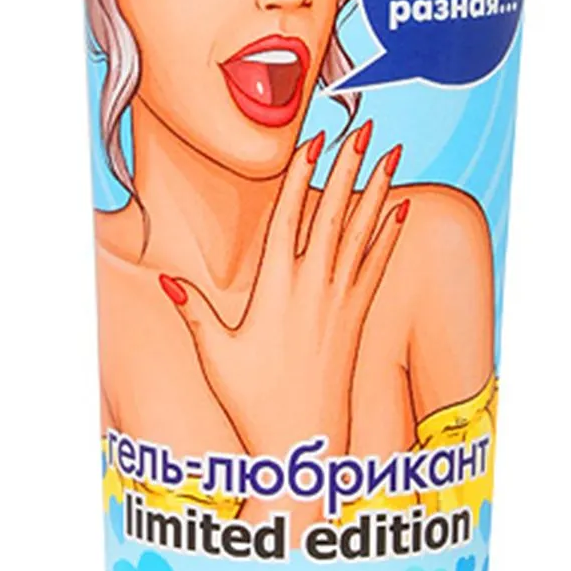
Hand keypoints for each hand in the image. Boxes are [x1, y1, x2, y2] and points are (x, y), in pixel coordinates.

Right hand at [159, 123, 408, 472]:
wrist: (303, 444)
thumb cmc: (252, 401)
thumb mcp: (216, 354)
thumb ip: (196, 313)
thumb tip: (168, 282)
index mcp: (274, 289)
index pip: (289, 218)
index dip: (302, 177)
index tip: (313, 141)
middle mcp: (312, 288)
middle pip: (332, 213)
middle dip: (348, 166)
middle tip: (363, 126)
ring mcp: (340, 301)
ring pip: (361, 232)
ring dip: (376, 188)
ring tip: (390, 151)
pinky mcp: (357, 319)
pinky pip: (377, 266)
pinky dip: (390, 234)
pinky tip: (402, 207)